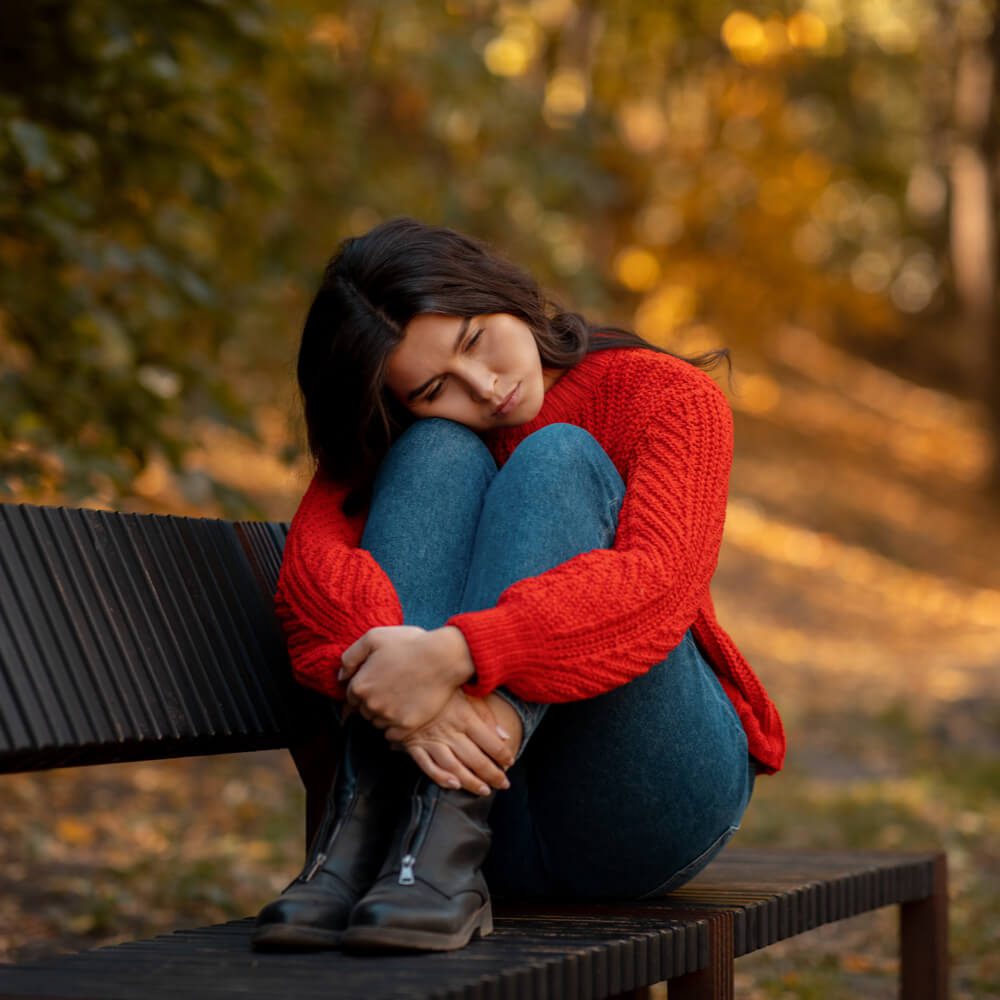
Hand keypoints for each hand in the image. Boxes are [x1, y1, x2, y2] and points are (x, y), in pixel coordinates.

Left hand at [340, 625, 474, 731]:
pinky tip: (405, 712)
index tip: (377, 682)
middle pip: (364, 710)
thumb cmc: (409, 643)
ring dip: (384, 714)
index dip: (363, 688)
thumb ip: (350, 656)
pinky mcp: (406, 726)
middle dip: (373, 701)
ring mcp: (388, 717)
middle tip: (390, 687)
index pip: (351, 696)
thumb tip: (341, 676)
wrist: (443, 657)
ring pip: (377, 723)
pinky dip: (396, 727)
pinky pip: (392, 734)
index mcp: (360, 685)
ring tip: (400, 698)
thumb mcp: (374, 637)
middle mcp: (370, 705)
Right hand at [390, 689, 514, 796]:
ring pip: (454, 767)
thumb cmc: (441, 690)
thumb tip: (506, 736)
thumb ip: (486, 716)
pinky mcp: (415, 745)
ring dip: (471, 782)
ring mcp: (431, 740)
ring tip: (484, 791)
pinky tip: (454, 785)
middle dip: (492, 774)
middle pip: (475, 758)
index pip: (490, 741)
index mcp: (464, 716)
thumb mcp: (467, 694)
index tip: (510, 762)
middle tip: (503, 784)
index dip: (503, 755)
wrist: (406, 685)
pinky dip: (441, 778)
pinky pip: (428, 766)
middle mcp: (450, 731)